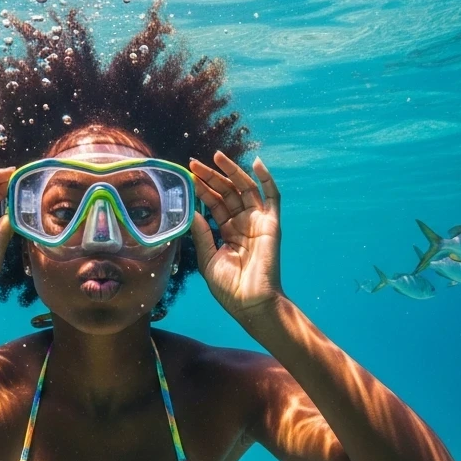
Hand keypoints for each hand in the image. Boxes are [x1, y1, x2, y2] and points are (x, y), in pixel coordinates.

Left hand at [189, 152, 282, 320]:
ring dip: (232, 172)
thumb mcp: (208, 259)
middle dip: (211, 177)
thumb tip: (192, 211)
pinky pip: (272, 197)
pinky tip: (257, 164)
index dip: (202, 190)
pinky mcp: (271, 224)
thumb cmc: (229, 288)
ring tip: (216, 157)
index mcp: (228, 233)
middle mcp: (243, 224)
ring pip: (245, 190)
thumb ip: (202, 234)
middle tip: (194, 163)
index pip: (214, 205)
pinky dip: (267, 179)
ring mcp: (257, 222)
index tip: (188, 176)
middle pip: (227, 193)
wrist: (250, 303)